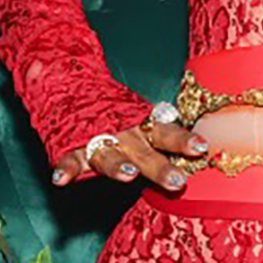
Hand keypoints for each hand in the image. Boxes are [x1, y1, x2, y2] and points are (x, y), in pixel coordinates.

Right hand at [52, 111, 206, 189]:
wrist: (69, 81)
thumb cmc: (113, 110)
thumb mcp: (140, 118)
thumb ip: (162, 136)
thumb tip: (201, 150)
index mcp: (142, 125)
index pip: (166, 132)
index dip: (183, 140)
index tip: (201, 147)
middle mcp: (123, 133)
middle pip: (144, 152)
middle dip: (160, 167)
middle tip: (177, 181)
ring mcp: (96, 138)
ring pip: (108, 155)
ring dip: (117, 165)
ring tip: (128, 175)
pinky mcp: (70, 145)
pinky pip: (68, 159)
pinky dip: (64, 170)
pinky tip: (60, 180)